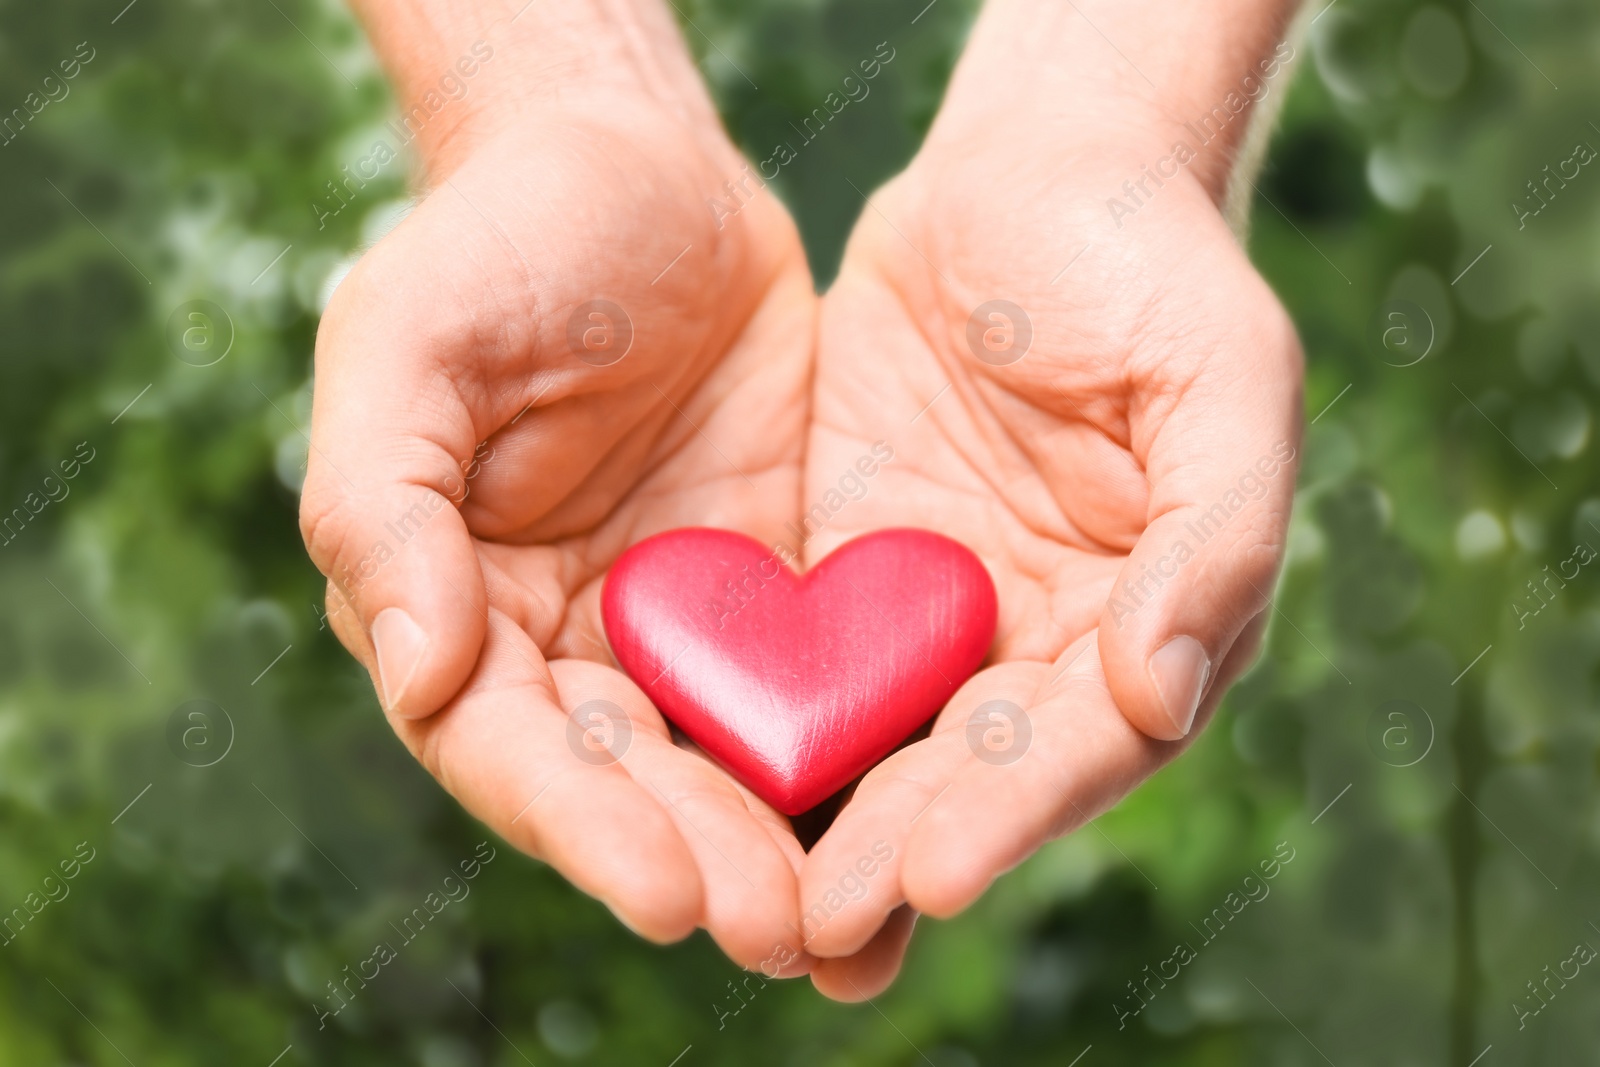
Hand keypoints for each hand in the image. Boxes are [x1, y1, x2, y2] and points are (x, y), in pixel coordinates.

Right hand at [300, 1, 816, 971]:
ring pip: (726, 756)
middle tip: (784, 928)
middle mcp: (563, 643)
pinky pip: (814, 682)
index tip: (666, 889)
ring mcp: (676, 625)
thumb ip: (383, 504)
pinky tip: (914, 804)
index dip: (579, 823)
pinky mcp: (774, 593)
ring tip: (855, 916)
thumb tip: (412, 670)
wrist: (638, 169)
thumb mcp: (406, 346)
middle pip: (625, 781)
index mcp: (456, 609)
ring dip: (784, 838)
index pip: (504, 747)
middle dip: (700, 857)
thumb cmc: (498, 245)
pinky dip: (854, 750)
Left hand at [794, 0, 1302, 997]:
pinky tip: (682, 781)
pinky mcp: (840, 571)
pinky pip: (791, 658)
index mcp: (1140, 622)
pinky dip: (748, 724)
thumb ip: (1218, 534)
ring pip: (870, 739)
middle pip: (962, 771)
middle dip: (891, 849)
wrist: (1026, 174)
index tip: (934, 869)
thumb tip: (1163, 694)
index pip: (1081, 743)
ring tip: (750, 916)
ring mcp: (929, 612)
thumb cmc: (1147, 264)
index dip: (1013, 810)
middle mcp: (1032, 642)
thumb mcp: (1220, 375)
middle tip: (811, 929)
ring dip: (812, 827)